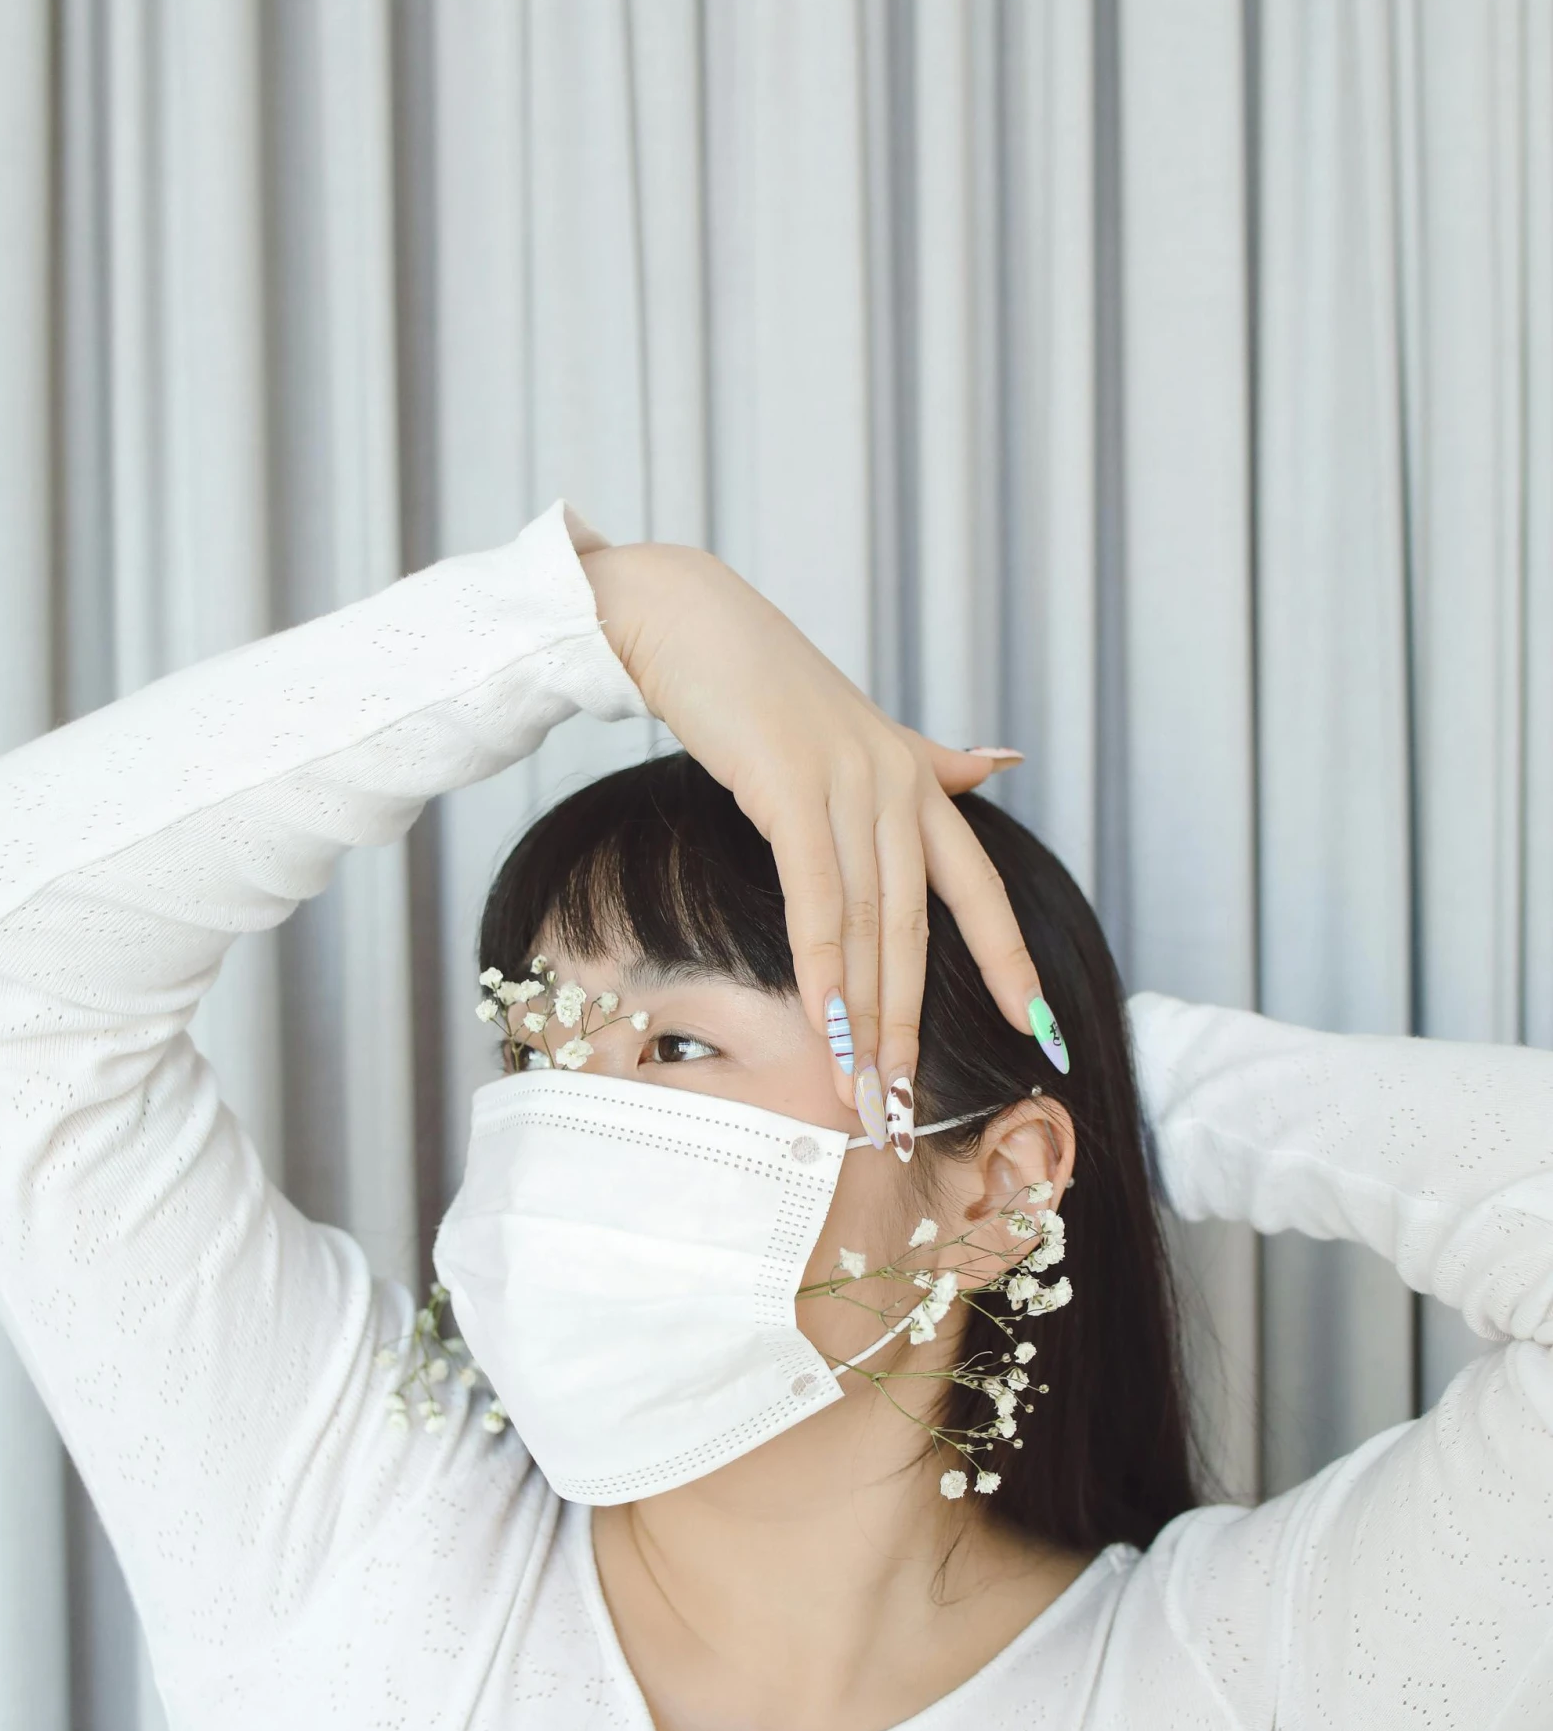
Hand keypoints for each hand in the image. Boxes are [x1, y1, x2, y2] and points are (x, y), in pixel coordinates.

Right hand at [579, 542, 1063, 1137]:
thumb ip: (932, 762)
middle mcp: (897, 785)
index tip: (1043, 1033)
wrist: (687, 621)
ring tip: (862, 1095)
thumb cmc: (760, 683)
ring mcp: (850, 784)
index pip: (979, 889)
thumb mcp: (856, 729)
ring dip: (867, 1021)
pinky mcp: (793, 787)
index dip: (1009, 963)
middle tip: (904, 1109)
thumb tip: (1004, 759)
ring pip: (871, 928)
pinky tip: (826, 1024)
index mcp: (916, 781)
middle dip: (911, 1029)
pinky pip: (818, 898)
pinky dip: (824, 968)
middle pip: (918, 932)